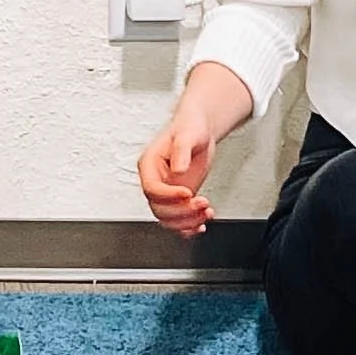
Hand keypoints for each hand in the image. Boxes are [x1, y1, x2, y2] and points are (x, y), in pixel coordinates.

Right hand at [139, 100, 217, 239]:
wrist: (200, 130)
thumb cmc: (190, 127)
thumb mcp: (187, 134)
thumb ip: (181, 150)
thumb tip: (178, 170)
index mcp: (149, 165)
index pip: (151, 188)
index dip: (168, 195)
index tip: (188, 192)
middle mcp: (154, 181)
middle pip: (159, 208)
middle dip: (181, 211)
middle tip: (202, 202)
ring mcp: (166, 192)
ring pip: (167, 219)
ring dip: (187, 221)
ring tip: (206, 212)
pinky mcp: (178, 200)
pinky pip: (177, 220)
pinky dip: (188, 227)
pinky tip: (201, 224)